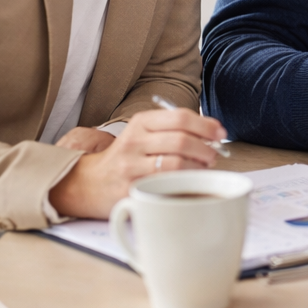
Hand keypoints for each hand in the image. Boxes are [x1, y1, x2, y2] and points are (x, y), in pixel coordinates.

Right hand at [47, 108, 227, 218]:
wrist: (87, 183)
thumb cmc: (127, 157)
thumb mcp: (143, 134)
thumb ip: (173, 130)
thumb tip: (214, 134)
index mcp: (140, 123)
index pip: (180, 117)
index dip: (206, 125)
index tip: (220, 133)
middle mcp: (134, 142)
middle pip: (182, 140)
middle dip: (206, 149)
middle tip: (213, 156)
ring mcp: (130, 167)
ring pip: (176, 163)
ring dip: (198, 167)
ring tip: (202, 169)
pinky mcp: (130, 190)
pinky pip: (165, 186)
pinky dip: (184, 183)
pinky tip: (188, 183)